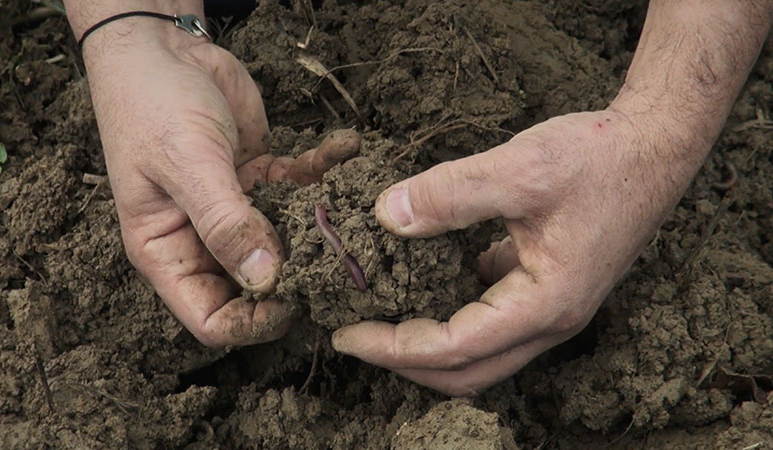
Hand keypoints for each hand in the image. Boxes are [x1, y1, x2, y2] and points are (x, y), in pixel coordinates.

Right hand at [81, 14, 356, 346]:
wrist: (162, 47)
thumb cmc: (152, 105)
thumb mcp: (186, 163)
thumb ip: (225, 221)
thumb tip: (266, 278)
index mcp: (168, 251)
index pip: (212, 317)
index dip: (252, 322)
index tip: (294, 302)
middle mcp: (204, 239)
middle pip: (257, 286)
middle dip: (298, 276)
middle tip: (340, 260)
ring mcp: (237, 210)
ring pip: (288, 241)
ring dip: (322, 227)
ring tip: (354, 207)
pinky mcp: (263, 178)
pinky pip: (302, 189)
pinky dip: (325, 173)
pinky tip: (346, 149)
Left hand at [331, 108, 706, 394]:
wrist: (654, 146)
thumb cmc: (599, 158)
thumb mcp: (520, 168)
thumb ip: (450, 193)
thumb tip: (385, 216)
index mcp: (545, 304)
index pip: (454, 348)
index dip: (394, 347)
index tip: (347, 333)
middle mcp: (550, 320)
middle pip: (467, 371)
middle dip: (405, 361)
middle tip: (355, 337)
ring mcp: (549, 307)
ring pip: (479, 352)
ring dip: (428, 345)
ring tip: (381, 318)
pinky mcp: (544, 286)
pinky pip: (491, 320)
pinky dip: (451, 313)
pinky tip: (423, 282)